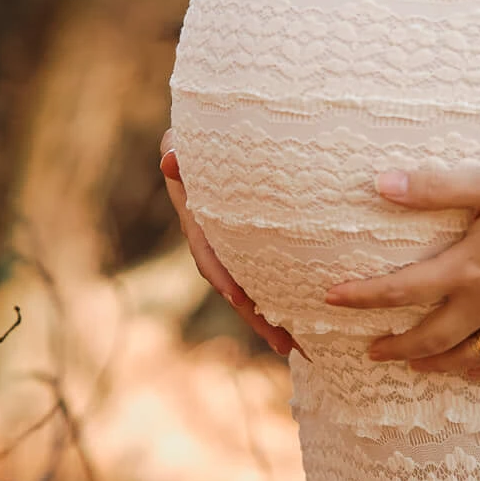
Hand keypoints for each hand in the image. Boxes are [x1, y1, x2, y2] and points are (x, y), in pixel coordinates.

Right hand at [159, 133, 296, 357]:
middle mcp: (216, 240)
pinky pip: (271, 274)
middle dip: (254, 316)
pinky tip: (311, 319)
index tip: (239, 296)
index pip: (207, 252)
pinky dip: (286, 296)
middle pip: (233, 285)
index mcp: (198, 220)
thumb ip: (178, 147)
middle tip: (283, 344)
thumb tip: (168, 160)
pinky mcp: (260, 245)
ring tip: (300, 347)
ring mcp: (237, 247)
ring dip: (272, 317)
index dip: (221, 275)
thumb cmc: (207, 133)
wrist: (227, 132)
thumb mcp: (188, 138)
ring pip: (252, 288)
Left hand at [324, 163, 479, 378]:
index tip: (331, 300)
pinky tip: (476, 370)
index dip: (362, 297)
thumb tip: (381, 184)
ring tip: (412, 365)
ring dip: (432, 364)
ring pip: (465, 358)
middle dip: (394, 346)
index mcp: (468, 269)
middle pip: (428, 337)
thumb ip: (435, 187)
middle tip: (369, 350)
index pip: (401, 289)